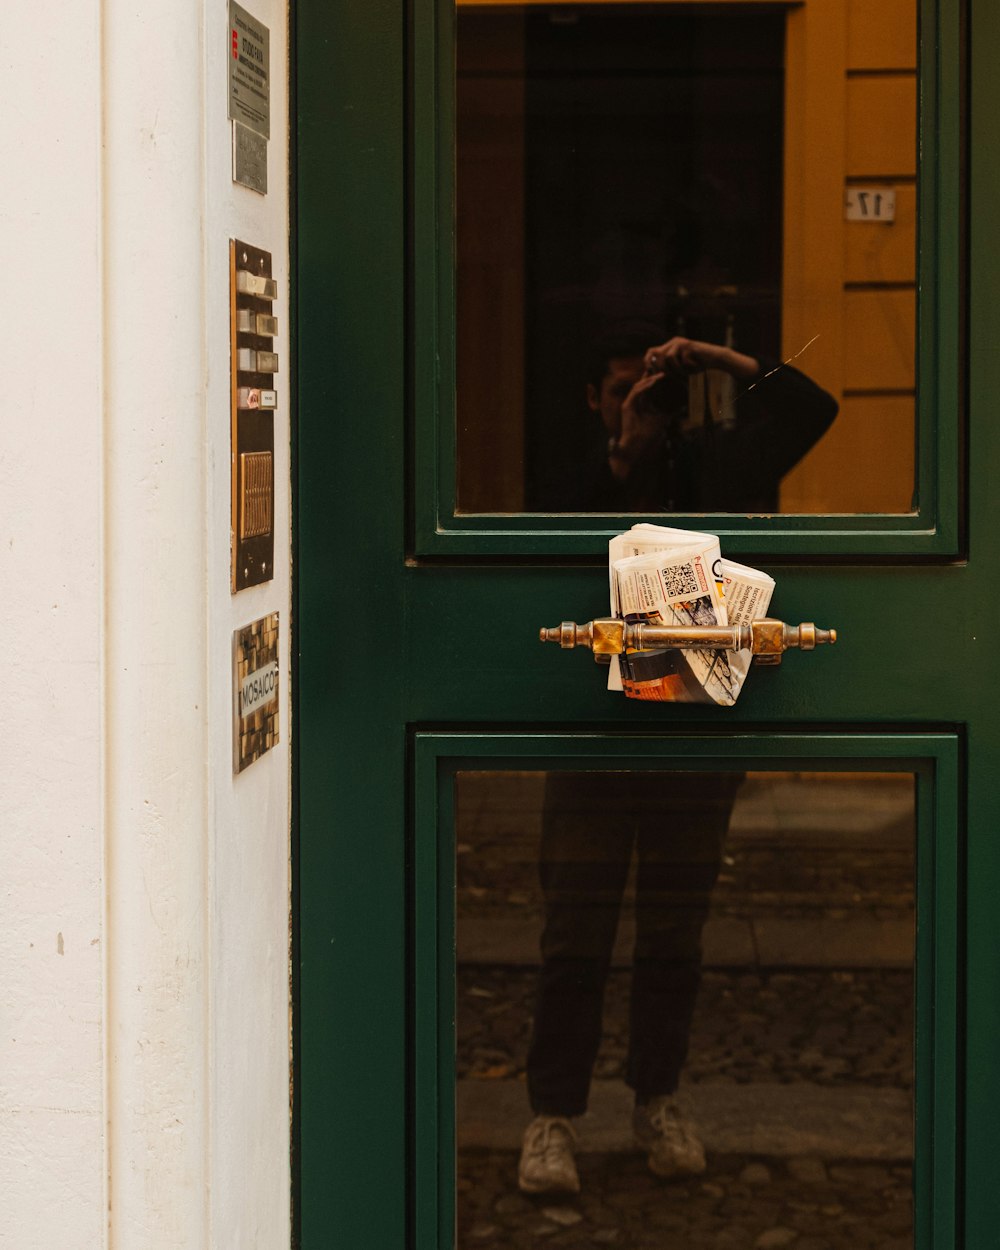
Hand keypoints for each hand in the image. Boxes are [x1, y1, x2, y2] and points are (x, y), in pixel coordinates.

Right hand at [608, 372, 671, 479]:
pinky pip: (636, 392)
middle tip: (664, 367)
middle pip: (643, 384)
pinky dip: (645, 386)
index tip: (667, 372)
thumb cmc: (648, 434)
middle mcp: (635, 401)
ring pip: (639, 386)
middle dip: (652, 375)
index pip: (649, 388)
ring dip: (650, 379)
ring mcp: (629, 403)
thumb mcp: (663, 419)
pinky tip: (653, 382)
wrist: (637, 445)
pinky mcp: (626, 406)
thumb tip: (683, 406)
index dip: (656, 379)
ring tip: (661, 374)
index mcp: (642, 403)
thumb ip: (671, 412)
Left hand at [643, 336, 758, 380]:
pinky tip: (696, 366)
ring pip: (669, 358)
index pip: (651, 351)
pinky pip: (682, 361)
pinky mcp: (689, 345)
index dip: (648, 362)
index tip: (651, 374)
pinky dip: (688, 367)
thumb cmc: (696, 366)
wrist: (714, 359)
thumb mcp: (678, 369)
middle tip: (673, 376)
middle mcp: (673, 342)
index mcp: (669, 346)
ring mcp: (681, 342)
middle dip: (663, 368)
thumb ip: (666, 370)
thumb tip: (650, 376)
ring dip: (677, 370)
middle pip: (658, 355)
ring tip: (687, 372)